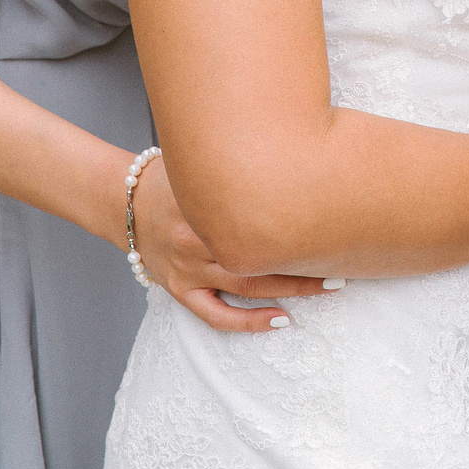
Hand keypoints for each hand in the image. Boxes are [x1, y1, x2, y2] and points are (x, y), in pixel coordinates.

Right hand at [131, 156, 334, 332]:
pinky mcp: (180, 289)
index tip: (336, 221)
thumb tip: (293, 146)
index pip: (260, 214)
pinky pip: (215, 315)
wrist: (123, 200)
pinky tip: (279, 321)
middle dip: (306, 259)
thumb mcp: (202, 159)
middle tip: (345, 259)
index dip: (301, 221)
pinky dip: (248, 322)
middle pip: (260, 254)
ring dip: (291, 289)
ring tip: (328, 287)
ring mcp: (187, 268)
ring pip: (247, 285)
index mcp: (203, 202)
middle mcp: (196, 238)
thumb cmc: (173, 174)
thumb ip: (240, 160)